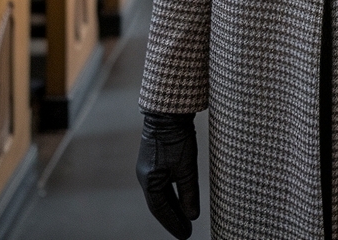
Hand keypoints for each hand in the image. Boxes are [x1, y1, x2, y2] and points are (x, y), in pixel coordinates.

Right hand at [136, 111, 199, 238]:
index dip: (173, 223)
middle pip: (159, 203)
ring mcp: (149, 167)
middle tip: (185, 231)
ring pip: (161, 193)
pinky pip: (162, 182)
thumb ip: (189, 193)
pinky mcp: (154, 158)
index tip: (185, 235)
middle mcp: (145, 176)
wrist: (168, 111)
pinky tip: (180, 196)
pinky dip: (171, 192)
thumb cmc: (176, 138)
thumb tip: (192, 216)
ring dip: (172, 205)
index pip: (160, 210)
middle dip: (173, 218)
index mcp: (149, 181)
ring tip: (184, 218)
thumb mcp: (186, 168)